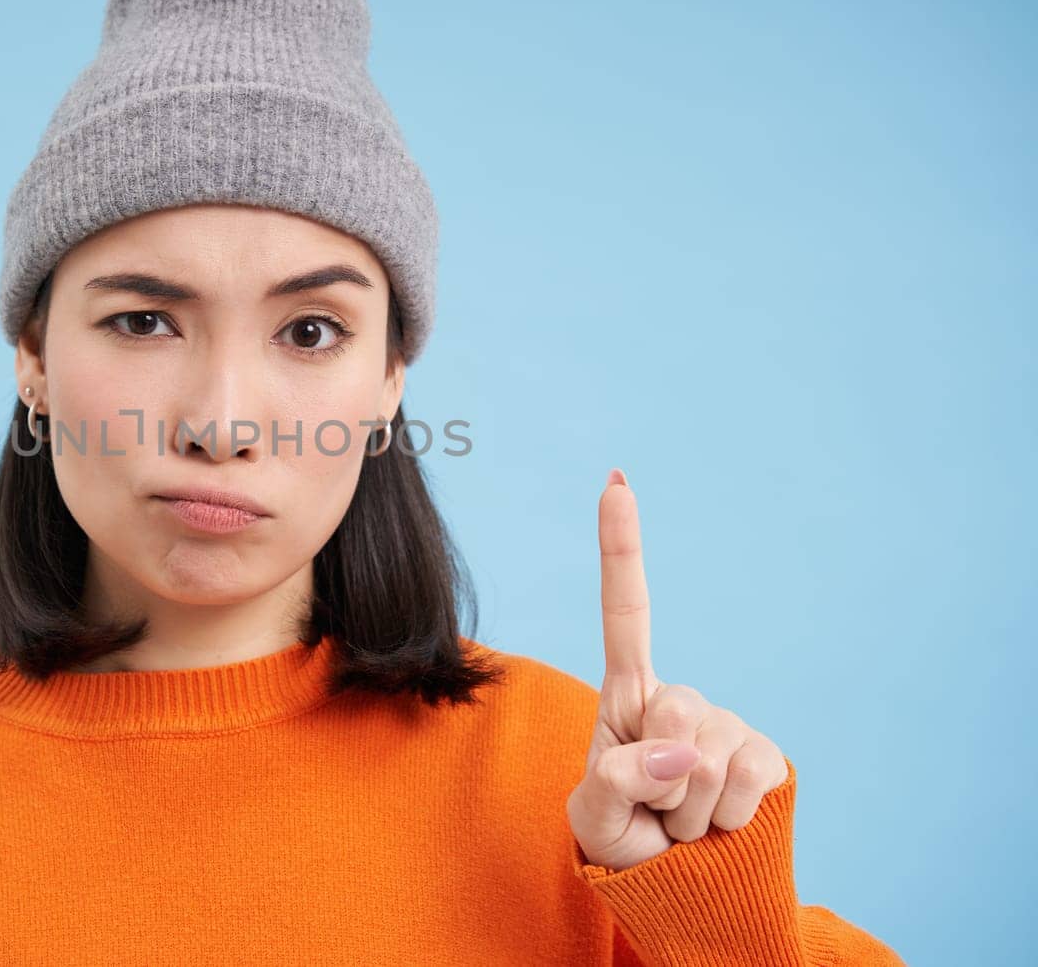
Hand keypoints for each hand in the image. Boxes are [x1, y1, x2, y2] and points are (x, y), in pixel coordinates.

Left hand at [566, 468, 788, 871]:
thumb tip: (681, 756)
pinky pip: (748, 780)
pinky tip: (721, 822)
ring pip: (707, 757)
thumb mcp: (594, 816)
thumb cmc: (624, 839)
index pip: (626, 612)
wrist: (678, 883)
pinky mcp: (767, 756)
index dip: (621, 546)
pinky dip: (728, 817)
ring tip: (683, 819)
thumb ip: (617, 782)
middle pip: (674, 713)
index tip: (615, 480)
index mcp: (629, 696)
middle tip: (656, 807)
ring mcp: (727, 723)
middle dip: (658, 779)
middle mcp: (680, 697)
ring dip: (691, 809)